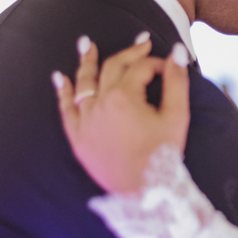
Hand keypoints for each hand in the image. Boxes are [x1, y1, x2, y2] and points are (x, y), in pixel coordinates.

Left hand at [54, 34, 190, 193]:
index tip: (169, 67)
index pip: (140, 68)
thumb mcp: (177, 116)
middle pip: (112, 69)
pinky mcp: (78, 138)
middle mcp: (100, 104)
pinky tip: (59, 78)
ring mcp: (86, 121)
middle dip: (128, 54)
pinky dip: (62, 92)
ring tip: (86, 44)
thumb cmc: (164, 155)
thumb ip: (177, 80)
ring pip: (84, 84)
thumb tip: (177, 50)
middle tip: (140, 43)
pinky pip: (66, 110)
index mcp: (125, 97)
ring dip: (86, 62)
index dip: (157, 64)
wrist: (146, 194)